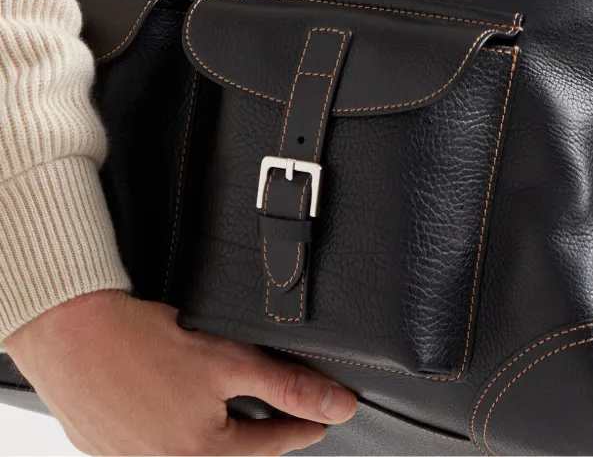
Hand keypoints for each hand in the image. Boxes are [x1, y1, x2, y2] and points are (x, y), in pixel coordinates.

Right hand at [4, 288, 357, 454]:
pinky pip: (155, 440)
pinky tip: (174, 395)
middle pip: (232, 450)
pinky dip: (175, 422)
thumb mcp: (227, 362)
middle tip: (284, 411)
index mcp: (201, 454)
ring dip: (216, 426)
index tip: (325, 420)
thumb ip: (285, 387)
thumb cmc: (142, 344)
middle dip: (260, 429)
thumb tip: (338, 407)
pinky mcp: (107, 444)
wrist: (70, 331)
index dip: (303, 427)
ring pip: (194, 446)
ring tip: (228, 397)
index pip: (270, 445)